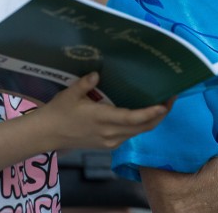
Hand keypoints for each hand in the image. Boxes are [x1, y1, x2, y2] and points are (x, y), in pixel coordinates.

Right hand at [38, 72, 170, 150]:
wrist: (46, 134)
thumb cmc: (58, 112)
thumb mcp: (70, 93)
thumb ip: (86, 82)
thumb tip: (99, 72)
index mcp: (102, 119)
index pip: (133, 118)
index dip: (152, 113)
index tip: (165, 103)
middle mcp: (110, 134)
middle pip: (143, 128)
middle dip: (160, 115)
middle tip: (171, 98)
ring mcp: (110, 142)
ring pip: (138, 132)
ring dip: (152, 120)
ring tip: (162, 104)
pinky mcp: (108, 145)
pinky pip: (130, 135)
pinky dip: (141, 125)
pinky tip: (144, 114)